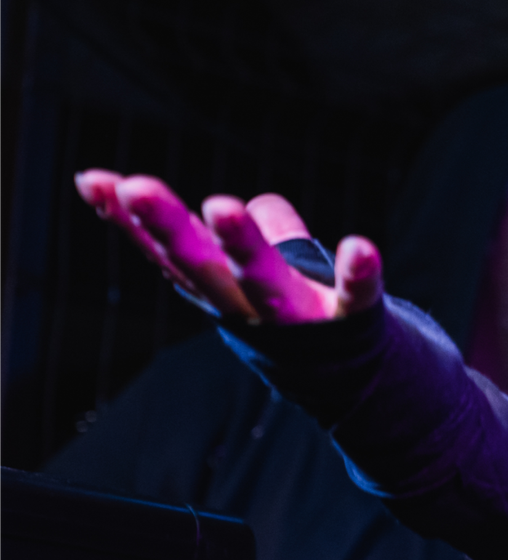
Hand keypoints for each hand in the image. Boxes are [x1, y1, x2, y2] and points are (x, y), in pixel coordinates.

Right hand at [74, 170, 383, 323]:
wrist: (352, 379)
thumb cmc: (294, 312)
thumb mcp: (258, 267)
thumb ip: (244, 233)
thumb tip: (221, 204)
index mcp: (220, 286)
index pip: (167, 251)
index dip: (129, 220)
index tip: (94, 181)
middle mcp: (247, 303)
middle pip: (200, 264)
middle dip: (168, 226)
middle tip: (138, 188)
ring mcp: (296, 315)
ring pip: (262, 279)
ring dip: (241, 244)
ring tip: (222, 206)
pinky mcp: (350, 319)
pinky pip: (356, 294)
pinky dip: (357, 273)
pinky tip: (361, 247)